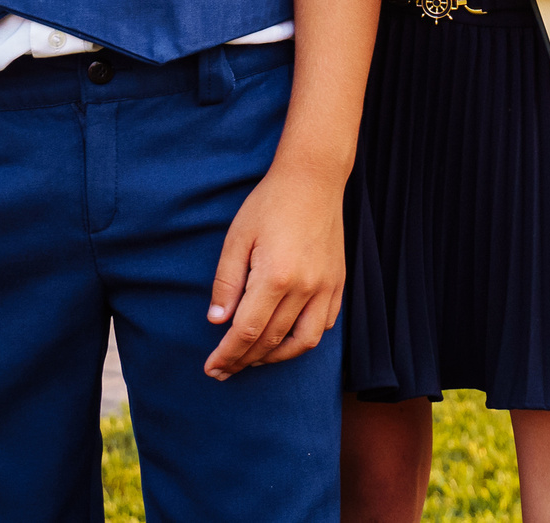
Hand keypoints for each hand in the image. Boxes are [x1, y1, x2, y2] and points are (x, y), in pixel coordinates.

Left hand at [204, 163, 345, 378]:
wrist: (313, 179)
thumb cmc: (270, 204)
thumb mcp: (237, 238)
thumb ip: (226, 283)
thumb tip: (216, 321)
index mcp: (275, 276)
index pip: (246, 332)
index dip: (227, 355)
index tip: (211, 368)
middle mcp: (304, 287)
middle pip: (271, 341)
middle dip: (243, 360)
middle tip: (224, 370)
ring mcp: (326, 286)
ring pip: (304, 341)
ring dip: (276, 357)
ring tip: (254, 358)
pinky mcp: (338, 282)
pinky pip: (325, 324)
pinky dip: (304, 338)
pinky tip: (286, 337)